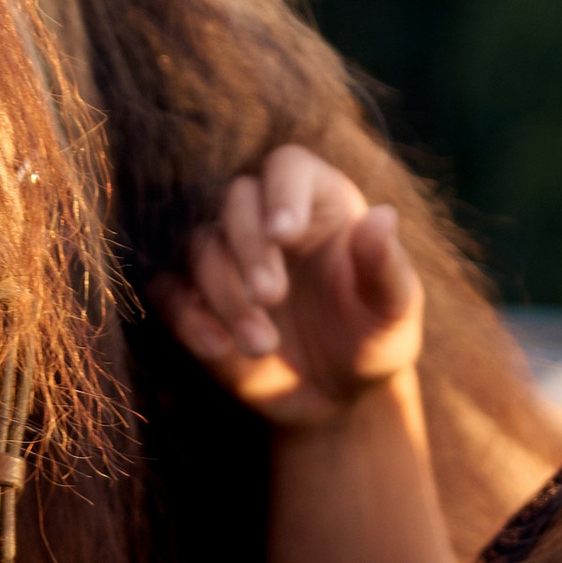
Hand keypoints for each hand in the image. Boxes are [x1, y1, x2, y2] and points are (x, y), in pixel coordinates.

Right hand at [150, 145, 424, 431]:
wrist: (336, 396)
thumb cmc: (372, 340)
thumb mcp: (393, 311)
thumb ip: (387, 266)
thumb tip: (382, 217)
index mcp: (318, 203)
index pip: (288, 166)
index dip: (282, 193)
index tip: (285, 234)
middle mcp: (265, 219)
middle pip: (235, 200)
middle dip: (249, 249)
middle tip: (272, 297)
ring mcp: (225, 258)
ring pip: (200, 246)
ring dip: (225, 295)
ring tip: (262, 345)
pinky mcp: (194, 299)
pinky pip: (168, 292)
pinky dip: (186, 316)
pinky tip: (218, 347)